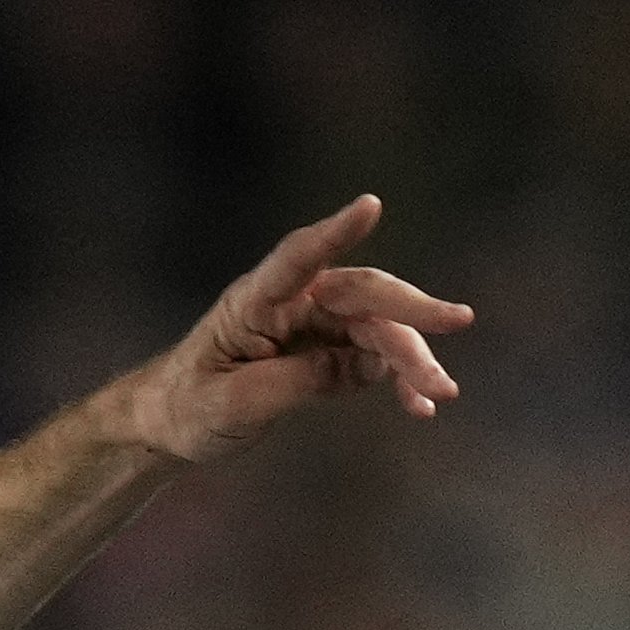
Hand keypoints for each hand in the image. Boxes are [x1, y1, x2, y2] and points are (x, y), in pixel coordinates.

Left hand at [117, 195, 471, 461]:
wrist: (171, 422)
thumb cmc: (189, 406)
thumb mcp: (236, 403)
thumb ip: (298, 381)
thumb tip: (365, 367)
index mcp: (254, 302)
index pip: (299, 258)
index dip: (335, 232)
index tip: (371, 206)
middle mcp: (290, 304)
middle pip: (360, 294)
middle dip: (411, 309)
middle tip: (459, 320)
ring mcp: (312, 326)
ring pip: (376, 329)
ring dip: (411, 358)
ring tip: (440, 394)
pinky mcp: (325, 353)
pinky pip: (372, 359)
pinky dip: (397, 378)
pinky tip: (420, 404)